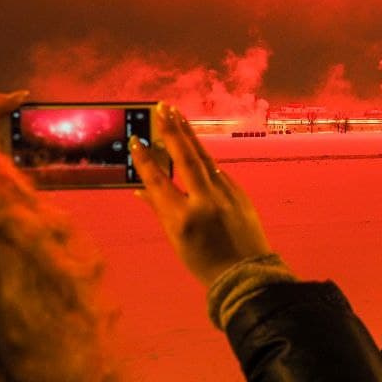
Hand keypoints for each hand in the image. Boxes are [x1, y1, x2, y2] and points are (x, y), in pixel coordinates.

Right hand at [133, 103, 275, 286]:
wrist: (245, 273)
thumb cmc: (204, 261)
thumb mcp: (176, 240)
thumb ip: (160, 210)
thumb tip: (140, 189)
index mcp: (183, 218)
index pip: (159, 182)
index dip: (145, 161)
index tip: (136, 140)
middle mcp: (205, 201)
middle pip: (186, 159)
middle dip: (172, 131)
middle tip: (162, 108)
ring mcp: (226, 194)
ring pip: (203, 158)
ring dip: (188, 134)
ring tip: (176, 114)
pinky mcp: (238, 191)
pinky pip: (216, 171)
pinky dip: (202, 157)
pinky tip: (193, 143)